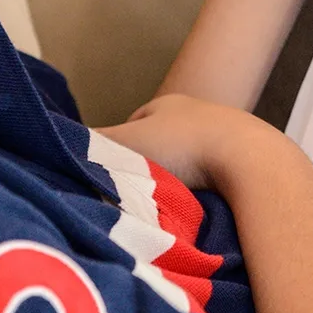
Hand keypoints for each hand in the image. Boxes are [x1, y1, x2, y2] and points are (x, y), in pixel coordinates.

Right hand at [96, 93, 284, 190]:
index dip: (119, 150)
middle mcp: (197, 114)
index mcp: (168, 104)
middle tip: (136, 194)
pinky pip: (214, 179)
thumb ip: (94, 145)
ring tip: (168, 206)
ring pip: (189, 163)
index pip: (134, 125)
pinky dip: (204, 192)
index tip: (112, 176)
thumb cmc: (183, 146)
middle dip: (149, 168)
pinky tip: (198, 208)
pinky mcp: (246, 162)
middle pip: (162, 145)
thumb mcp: (127, 143)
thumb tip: (62, 143)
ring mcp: (225, 136)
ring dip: (178, 182)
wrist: (250, 161)